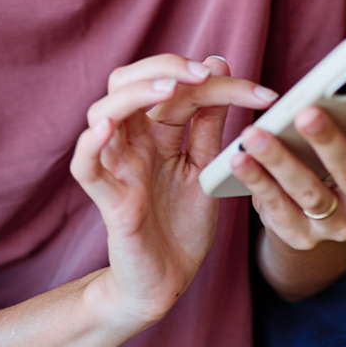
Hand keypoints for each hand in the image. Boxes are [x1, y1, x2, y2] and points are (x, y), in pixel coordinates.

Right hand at [70, 54, 277, 327]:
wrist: (168, 282)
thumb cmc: (181, 224)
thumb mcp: (205, 166)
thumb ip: (208, 122)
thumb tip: (218, 64)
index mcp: (155, 131)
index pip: (174, 86)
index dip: (214, 80)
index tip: (259, 91)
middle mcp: (131, 141)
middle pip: (127, 82)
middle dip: (164, 68)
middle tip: (204, 74)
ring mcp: (117, 167)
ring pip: (102, 112)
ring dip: (135, 94)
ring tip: (169, 89)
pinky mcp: (109, 199)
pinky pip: (85, 166)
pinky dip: (90, 144)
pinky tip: (108, 129)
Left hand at [230, 84, 345, 251]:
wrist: (314, 218)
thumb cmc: (339, 159)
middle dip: (330, 142)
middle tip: (307, 113)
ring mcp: (336, 226)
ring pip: (309, 193)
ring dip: (281, 161)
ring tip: (254, 133)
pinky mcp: (300, 237)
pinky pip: (276, 209)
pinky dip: (257, 182)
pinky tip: (239, 159)